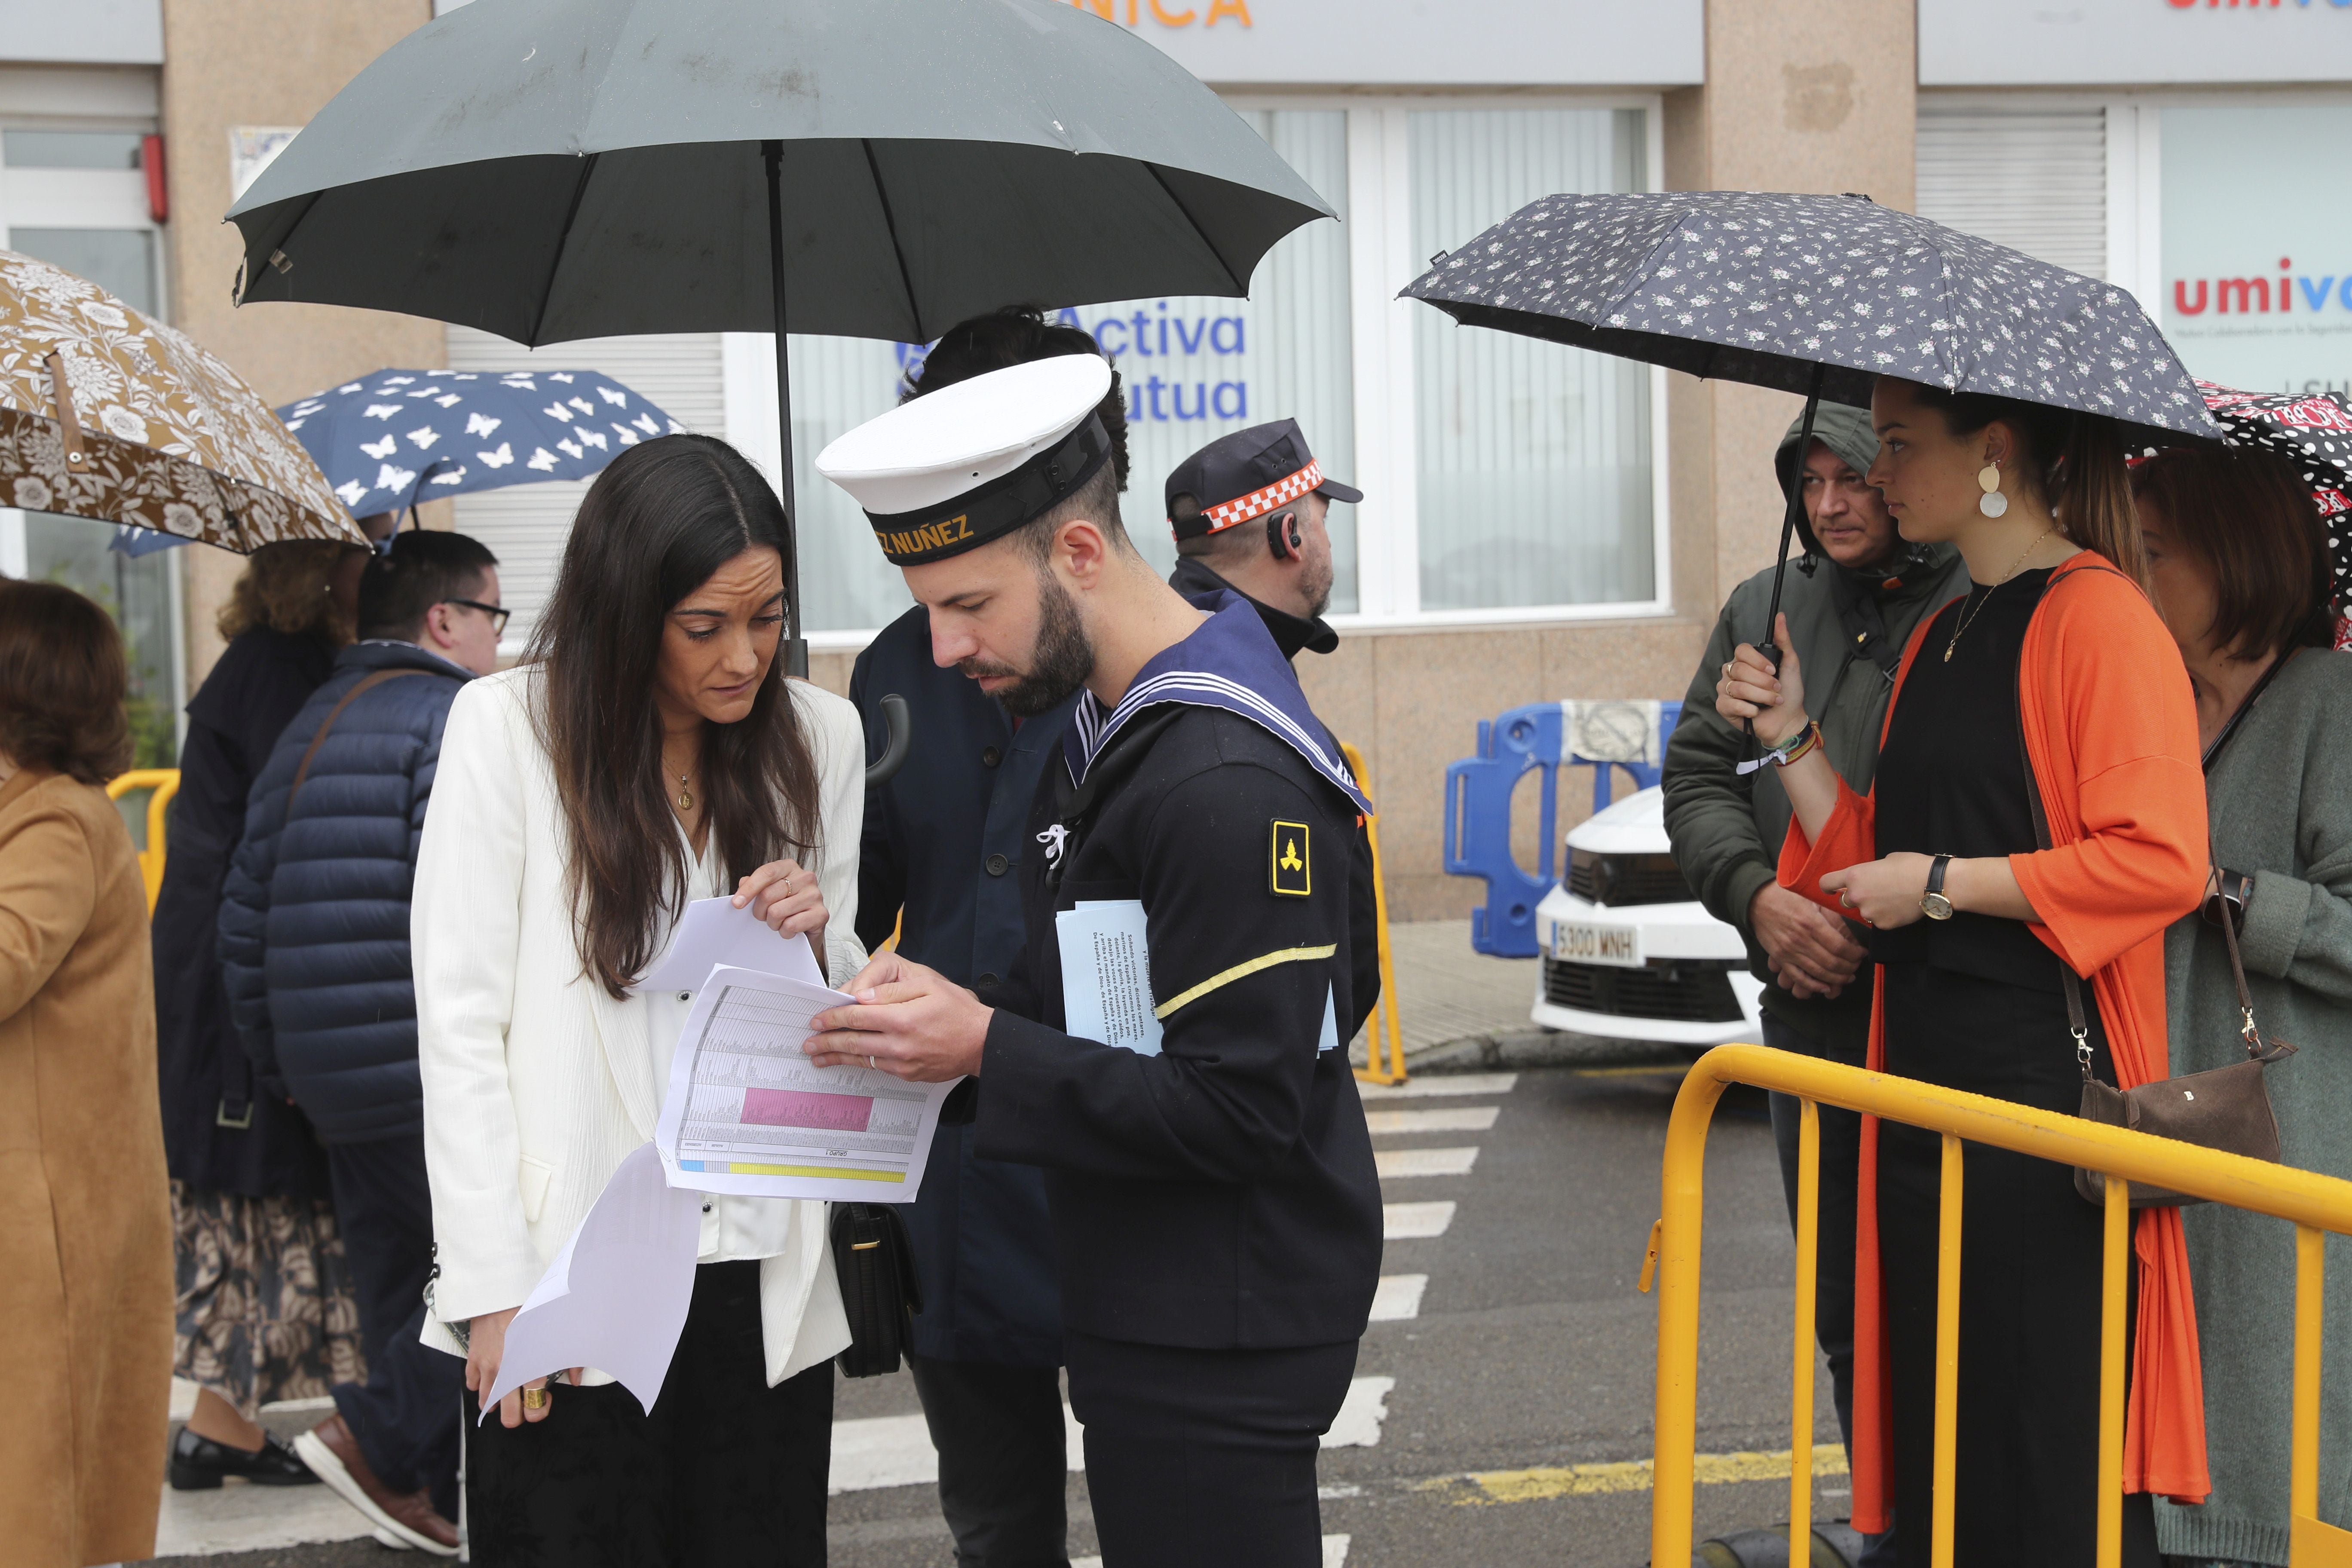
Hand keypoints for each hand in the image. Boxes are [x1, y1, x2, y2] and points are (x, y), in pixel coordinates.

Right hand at [464, 1306, 581, 1429]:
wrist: (502, 1288)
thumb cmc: (532, 1306)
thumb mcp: (556, 1331)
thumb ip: (570, 1358)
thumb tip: (576, 1380)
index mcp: (528, 1366)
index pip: (534, 1407)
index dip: (540, 1411)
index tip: (544, 1400)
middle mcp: (506, 1372)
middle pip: (509, 1416)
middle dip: (518, 1415)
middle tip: (525, 1402)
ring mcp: (486, 1366)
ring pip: (487, 1404)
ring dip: (498, 1401)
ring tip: (508, 1389)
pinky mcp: (472, 1358)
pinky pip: (472, 1385)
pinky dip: (481, 1384)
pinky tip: (493, 1374)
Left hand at [735, 858, 826, 947]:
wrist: (808, 927)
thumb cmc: (786, 907)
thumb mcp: (768, 893)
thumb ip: (754, 885)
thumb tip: (743, 884)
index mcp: (789, 867)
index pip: (766, 873)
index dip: (749, 889)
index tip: (737, 903)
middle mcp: (805, 877)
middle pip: (768, 895)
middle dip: (760, 911)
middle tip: (764, 917)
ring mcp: (815, 895)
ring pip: (777, 912)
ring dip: (773, 923)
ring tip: (779, 922)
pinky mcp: (821, 914)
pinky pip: (791, 925)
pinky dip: (785, 932)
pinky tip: (790, 929)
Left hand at [807, 951, 989, 1082]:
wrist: (982, 1042)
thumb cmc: (956, 1008)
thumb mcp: (927, 984)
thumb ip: (891, 989)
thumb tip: (859, 996)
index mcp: (902, 1018)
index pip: (856, 1017)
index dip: (833, 1017)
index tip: (817, 1018)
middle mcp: (899, 1044)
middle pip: (853, 1042)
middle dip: (827, 1041)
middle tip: (808, 1042)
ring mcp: (902, 1063)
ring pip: (861, 1058)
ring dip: (836, 1056)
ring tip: (818, 1056)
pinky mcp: (907, 1074)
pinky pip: (877, 1067)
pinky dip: (859, 1062)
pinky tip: (848, 1059)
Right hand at [1715, 612, 1809, 746]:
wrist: (1787, 720)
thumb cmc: (1789, 693)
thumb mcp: (1790, 663)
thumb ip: (1783, 640)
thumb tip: (1781, 616)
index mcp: (1745, 661)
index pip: (1741, 650)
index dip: (1757, 661)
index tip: (1773, 671)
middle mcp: (1732, 673)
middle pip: (1740, 669)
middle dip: (1763, 682)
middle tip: (1776, 689)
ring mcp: (1725, 689)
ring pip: (1737, 687)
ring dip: (1761, 696)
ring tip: (1772, 702)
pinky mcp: (1723, 707)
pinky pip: (1730, 703)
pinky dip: (1748, 709)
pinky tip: (1756, 712)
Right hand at [1749, 882, 1868, 998]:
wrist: (1757, 900)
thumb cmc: (1786, 895)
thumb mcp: (1813, 897)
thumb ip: (1832, 914)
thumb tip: (1853, 928)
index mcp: (1810, 923)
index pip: (1840, 947)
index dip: (1855, 954)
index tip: (1862, 953)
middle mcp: (1800, 940)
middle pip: (1832, 963)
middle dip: (1849, 968)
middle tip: (1857, 966)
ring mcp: (1789, 951)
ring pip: (1819, 973)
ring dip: (1837, 979)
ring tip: (1847, 977)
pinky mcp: (1780, 958)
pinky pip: (1799, 977)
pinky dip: (1814, 985)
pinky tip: (1826, 987)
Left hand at [1819, 853, 1935, 930]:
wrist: (1933, 884)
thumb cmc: (1910, 866)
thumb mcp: (1884, 861)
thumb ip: (1868, 872)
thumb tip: (1867, 878)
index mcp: (1854, 876)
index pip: (1826, 883)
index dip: (1827, 887)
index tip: (1831, 889)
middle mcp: (1856, 896)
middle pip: (1844, 901)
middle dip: (1855, 897)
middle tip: (1874, 892)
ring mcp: (1868, 912)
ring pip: (1863, 912)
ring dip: (1871, 907)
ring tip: (1891, 899)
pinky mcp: (1881, 925)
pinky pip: (1877, 921)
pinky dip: (1885, 916)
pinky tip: (1898, 908)